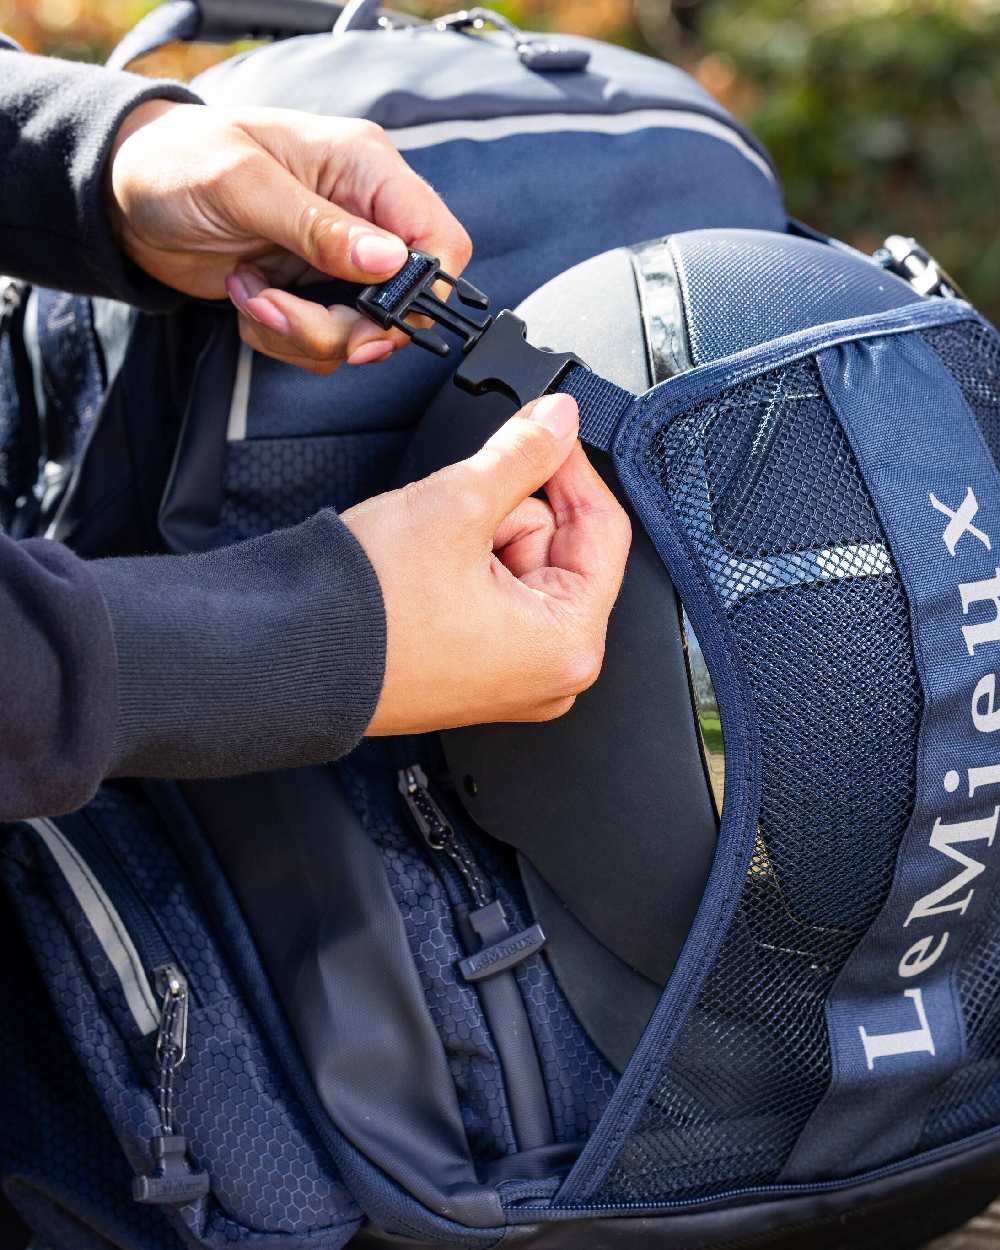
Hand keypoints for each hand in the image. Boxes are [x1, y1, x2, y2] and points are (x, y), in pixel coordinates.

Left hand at [106, 100, 470, 372]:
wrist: (125, 198)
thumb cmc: (177, 163)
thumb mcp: (244, 186)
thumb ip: (318, 226)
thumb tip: (388, 261)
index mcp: (364, 169)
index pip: (439, 239)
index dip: (424, 292)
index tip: (374, 320)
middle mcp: (361, 216)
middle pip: (402, 305)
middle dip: (343, 327)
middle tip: (284, 312)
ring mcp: (337, 260)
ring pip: (360, 335)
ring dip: (301, 334)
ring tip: (250, 293)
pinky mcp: (311, 294)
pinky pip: (322, 346)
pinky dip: (280, 338)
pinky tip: (247, 294)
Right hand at [343, 394, 631, 735]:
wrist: (284, 658)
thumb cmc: (362, 615)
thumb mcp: (456, 504)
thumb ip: (523, 453)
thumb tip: (559, 421)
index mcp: (568, 646)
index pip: (604, 529)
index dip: (570, 466)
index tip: (546, 427)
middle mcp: (550, 675)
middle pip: (561, 548)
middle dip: (510, 513)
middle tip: (460, 513)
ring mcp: (511, 678)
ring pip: (523, 566)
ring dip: (480, 538)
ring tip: (430, 553)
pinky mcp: (475, 671)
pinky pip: (494, 596)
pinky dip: (464, 566)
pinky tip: (426, 571)